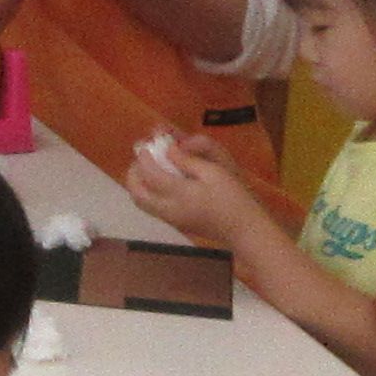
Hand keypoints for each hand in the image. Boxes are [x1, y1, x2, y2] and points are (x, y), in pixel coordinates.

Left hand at [123, 130, 260, 247]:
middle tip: (141, 158)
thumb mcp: (213, 172)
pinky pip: (152, 208)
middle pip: (137, 193)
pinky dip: (147, 193)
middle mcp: (168, 208)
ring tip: (146, 169)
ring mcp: (171, 219)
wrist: (243, 229)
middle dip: (133, 173)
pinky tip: (159, 183)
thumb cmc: (232, 197)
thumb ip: (187, 160)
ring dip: (137, 184)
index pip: (150, 174)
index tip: (146, 146)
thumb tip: (168, 149)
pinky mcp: (176, 224)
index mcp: (178, 193)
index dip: (144, 158)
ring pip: (141, 203)